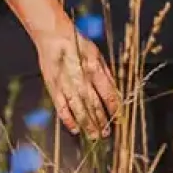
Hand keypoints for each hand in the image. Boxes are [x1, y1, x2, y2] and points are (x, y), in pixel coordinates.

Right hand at [32, 20, 120, 135]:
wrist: (53, 36)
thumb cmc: (75, 42)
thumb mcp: (97, 54)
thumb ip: (106, 73)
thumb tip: (115, 90)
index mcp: (94, 71)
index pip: (109, 95)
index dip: (115, 109)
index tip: (119, 119)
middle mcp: (82, 81)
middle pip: (95, 106)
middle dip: (102, 122)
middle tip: (106, 133)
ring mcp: (67, 87)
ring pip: (80, 111)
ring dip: (88, 125)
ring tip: (94, 136)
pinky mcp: (54, 89)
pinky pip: (62, 109)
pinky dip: (68, 120)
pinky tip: (74, 129)